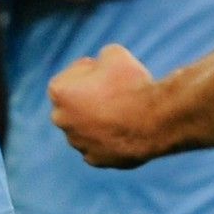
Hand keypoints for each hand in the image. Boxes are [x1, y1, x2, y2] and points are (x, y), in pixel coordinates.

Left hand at [47, 43, 157, 167]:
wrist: (154, 120)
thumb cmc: (132, 84)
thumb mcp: (114, 53)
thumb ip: (100, 59)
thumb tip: (102, 65)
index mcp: (59, 92)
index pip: (69, 77)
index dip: (88, 71)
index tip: (106, 71)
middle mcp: (62, 119)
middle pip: (73, 104)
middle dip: (87, 98)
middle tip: (113, 91)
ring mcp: (78, 143)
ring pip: (85, 128)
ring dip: (97, 120)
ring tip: (123, 111)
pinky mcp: (96, 160)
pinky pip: (99, 147)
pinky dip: (109, 140)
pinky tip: (125, 131)